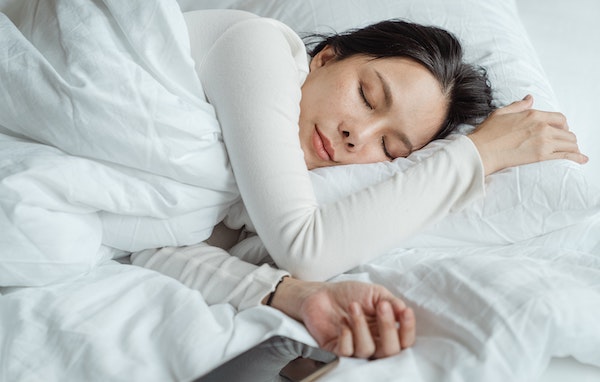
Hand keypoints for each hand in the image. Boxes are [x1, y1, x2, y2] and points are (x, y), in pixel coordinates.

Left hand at [267, 277, 415, 358]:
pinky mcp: (337, 350)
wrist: (321, 293)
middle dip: (388, 327)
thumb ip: (391, 302)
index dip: (408, 329)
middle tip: (381, 306)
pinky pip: (347, 352)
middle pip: (390, 350)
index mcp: (385, 331)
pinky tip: (342, 322)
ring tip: (353, 306)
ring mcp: (355, 348)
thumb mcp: (375, 293)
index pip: (404, 340)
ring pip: (367, 350)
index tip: (404, 312)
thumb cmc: (350, 294)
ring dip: (361, 326)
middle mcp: (373, 342)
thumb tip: (404, 310)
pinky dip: (346, 336)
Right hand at [468, 95, 587, 174]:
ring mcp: (543, 141)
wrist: (482, 151)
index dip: (563, 125)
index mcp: (533, 114)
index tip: (561, 131)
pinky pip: (566, 155)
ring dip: (572, 148)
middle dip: (568, 138)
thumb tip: (529, 99)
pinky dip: (576, 157)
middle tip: (565, 144)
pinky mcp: (542, 156)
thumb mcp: (501, 113)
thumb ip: (518, 106)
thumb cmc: (487, 134)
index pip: (559, 118)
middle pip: (567, 131)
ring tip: (573, 152)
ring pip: (569, 143)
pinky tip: (582, 159)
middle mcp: (542, 126)